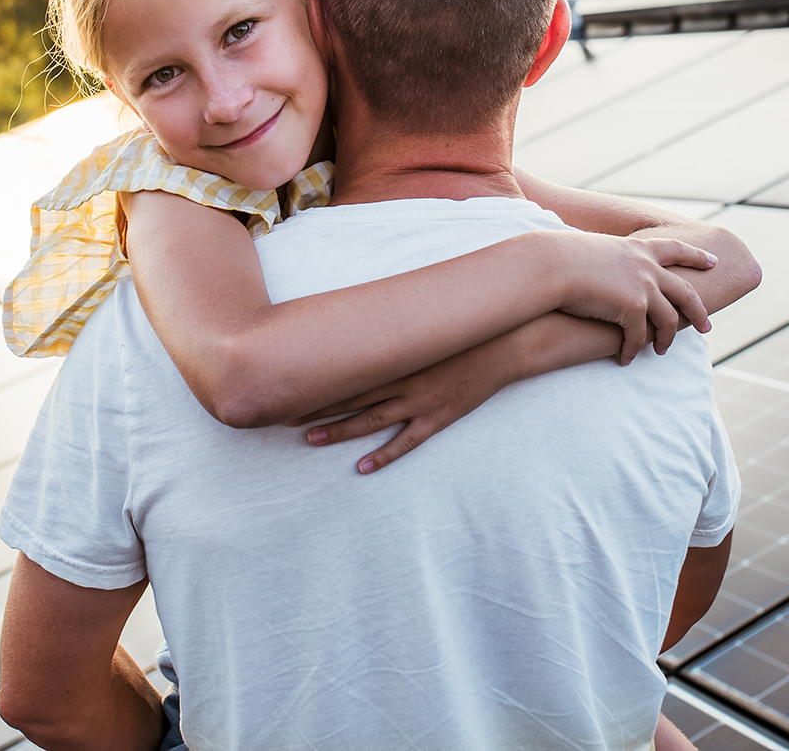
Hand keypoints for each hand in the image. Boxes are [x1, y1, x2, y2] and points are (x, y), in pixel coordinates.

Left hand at [291, 344, 503, 473]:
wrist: (505, 343)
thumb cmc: (461, 330)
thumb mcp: (423, 325)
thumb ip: (395, 328)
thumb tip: (363, 322)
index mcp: (396, 355)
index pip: (346, 370)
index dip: (316, 380)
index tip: (288, 386)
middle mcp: (402, 380)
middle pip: (349, 396)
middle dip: (316, 406)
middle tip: (284, 416)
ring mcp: (420, 401)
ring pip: (370, 420)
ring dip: (339, 430)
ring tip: (310, 439)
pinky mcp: (438, 417)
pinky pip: (406, 442)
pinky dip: (383, 456)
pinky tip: (362, 467)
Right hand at [547, 231, 713, 360]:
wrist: (551, 264)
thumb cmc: (559, 257)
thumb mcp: (592, 250)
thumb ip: (608, 260)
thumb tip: (603, 269)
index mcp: (638, 249)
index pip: (676, 249)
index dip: (696, 255)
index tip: (713, 261)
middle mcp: (648, 267)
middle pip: (685, 291)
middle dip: (699, 310)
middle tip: (706, 327)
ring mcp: (644, 287)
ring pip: (668, 320)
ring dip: (666, 339)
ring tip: (662, 351)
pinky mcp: (633, 309)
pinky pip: (639, 337)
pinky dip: (633, 351)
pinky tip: (625, 359)